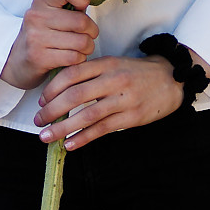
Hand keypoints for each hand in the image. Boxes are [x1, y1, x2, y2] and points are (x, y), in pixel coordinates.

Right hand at [1, 0, 97, 89]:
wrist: (16, 60)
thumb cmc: (42, 34)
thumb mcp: (50, 13)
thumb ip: (68, 4)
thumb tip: (88, 1)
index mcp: (41, 1)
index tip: (82, 8)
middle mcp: (36, 17)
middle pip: (81, 21)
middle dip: (92, 31)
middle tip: (89, 35)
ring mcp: (36, 37)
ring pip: (81, 42)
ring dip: (87, 47)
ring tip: (81, 48)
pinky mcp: (39, 57)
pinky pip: (74, 57)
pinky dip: (79, 59)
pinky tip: (73, 57)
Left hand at [34, 55, 186, 149]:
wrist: (171, 79)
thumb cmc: (136, 73)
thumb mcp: (114, 64)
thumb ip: (91, 74)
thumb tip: (60, 91)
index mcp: (106, 64)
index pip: (71, 74)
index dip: (52, 88)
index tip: (41, 100)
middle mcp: (113, 80)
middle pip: (75, 96)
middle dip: (51, 110)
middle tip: (38, 121)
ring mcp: (123, 99)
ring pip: (86, 115)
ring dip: (62, 128)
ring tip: (46, 136)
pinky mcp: (131, 117)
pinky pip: (102, 129)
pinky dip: (83, 138)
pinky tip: (69, 145)